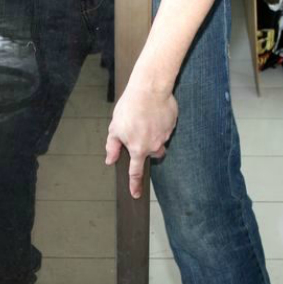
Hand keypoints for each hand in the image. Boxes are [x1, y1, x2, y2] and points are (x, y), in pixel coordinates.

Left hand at [105, 82, 177, 198]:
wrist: (149, 89)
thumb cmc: (130, 108)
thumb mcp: (115, 128)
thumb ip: (112, 147)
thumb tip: (110, 160)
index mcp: (138, 149)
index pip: (136, 172)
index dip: (135, 185)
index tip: (136, 194)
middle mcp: (153, 146)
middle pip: (152, 155)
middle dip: (147, 148)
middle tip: (140, 132)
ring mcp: (165, 136)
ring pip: (160, 141)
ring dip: (153, 134)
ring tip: (146, 119)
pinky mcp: (172, 124)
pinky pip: (166, 128)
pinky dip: (160, 122)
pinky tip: (154, 112)